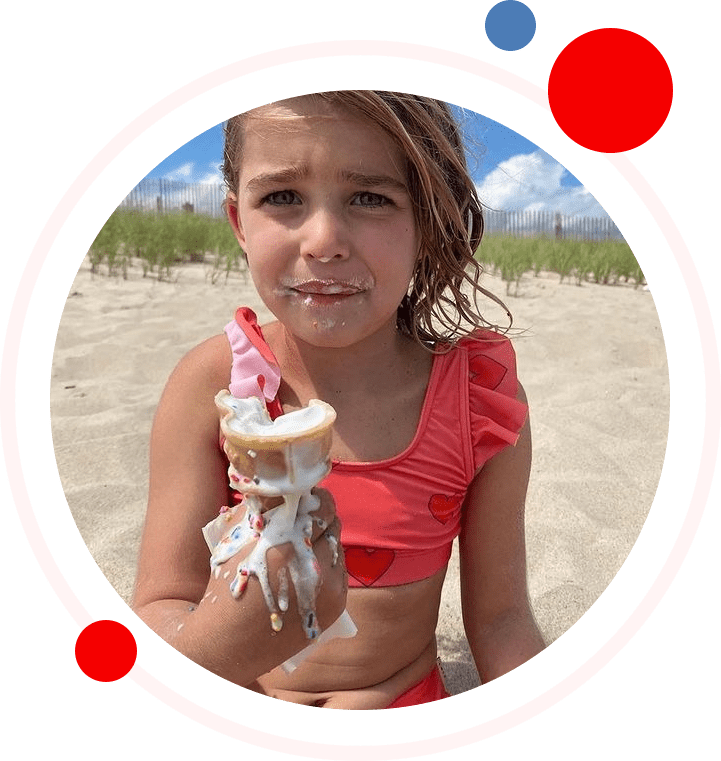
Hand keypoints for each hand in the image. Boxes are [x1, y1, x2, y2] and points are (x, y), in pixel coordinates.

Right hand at [213, 487, 346, 633]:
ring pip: (339, 546)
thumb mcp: (238, 539)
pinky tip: (309, 567)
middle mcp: (314, 565)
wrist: (229, 643)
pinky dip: (328, 565)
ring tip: (305, 544)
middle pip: (334, 524)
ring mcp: (330, 588)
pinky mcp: (336, 605)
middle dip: (321, 517)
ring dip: (326, 541)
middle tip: (306, 517)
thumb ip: (263, 507)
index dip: (317, 497)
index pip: (322, 507)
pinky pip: (340, 571)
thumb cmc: (229, 584)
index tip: (307, 494)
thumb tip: (283, 482)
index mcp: (286, 545)